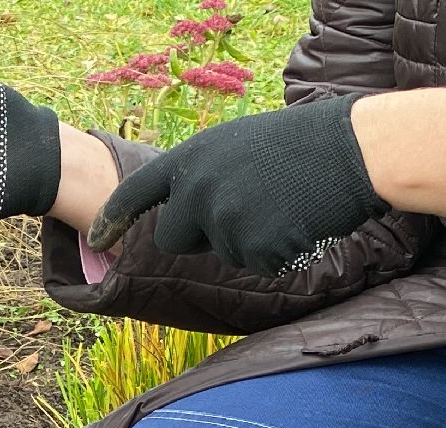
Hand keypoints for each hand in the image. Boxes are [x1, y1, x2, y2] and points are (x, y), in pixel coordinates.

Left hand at [87, 94, 387, 273]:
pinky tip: (298, 223)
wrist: (352, 150)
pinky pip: (256, 265)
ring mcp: (224, 220)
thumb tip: (182, 211)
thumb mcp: (237, 145)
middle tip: (244, 212)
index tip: (94, 241)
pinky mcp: (253, 248)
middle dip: (197, 239)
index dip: (112, 219)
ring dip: (249, 241)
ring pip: (221, 254)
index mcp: (192, 158)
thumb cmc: (301, 144)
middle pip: (172, 239)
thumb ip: (203, 175)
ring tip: (283, 205)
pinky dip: (277, 254)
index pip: (136, 192)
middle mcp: (198, 189)